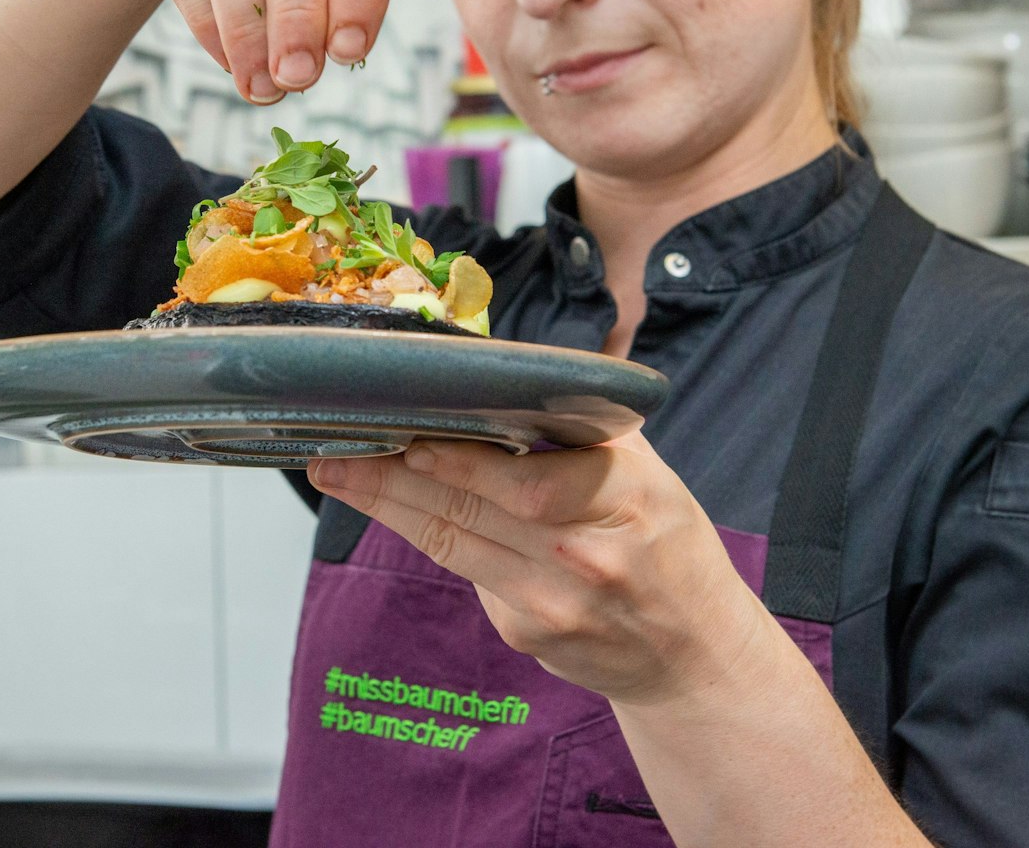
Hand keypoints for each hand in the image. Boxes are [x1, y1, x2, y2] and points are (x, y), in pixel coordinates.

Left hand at [308, 431, 770, 706]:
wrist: (694, 656)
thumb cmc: (667, 544)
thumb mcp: (650, 475)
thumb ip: (586, 428)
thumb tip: (511, 371)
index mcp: (623, 498)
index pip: (523, 480)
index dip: (458, 461)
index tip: (409, 434)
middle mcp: (583, 556)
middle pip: (469, 509)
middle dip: (391, 476)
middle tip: (334, 448)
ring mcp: (550, 603)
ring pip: (450, 542)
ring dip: (385, 504)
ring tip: (336, 470)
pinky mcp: (526, 632)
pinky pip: (467, 571)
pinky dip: (429, 534)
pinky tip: (391, 506)